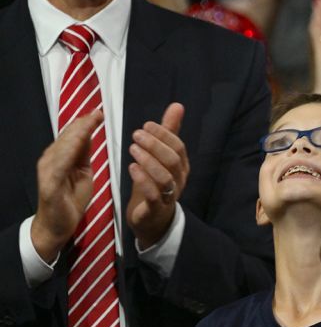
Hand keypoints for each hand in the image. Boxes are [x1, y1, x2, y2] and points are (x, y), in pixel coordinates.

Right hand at [30, 111, 104, 263]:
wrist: (56, 226)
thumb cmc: (70, 199)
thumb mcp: (82, 172)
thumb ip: (83, 154)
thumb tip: (89, 134)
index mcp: (60, 157)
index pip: (73, 136)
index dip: (86, 123)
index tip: (100, 112)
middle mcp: (50, 160)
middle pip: (68, 137)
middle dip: (83, 123)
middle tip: (98, 111)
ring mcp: (48, 171)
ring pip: (64, 146)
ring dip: (78, 132)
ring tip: (91, 121)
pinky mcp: (50, 184)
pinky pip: (60, 165)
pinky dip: (70, 151)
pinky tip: (80, 142)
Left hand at [127, 103, 189, 248]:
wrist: (152, 221)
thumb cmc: (154, 185)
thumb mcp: (160, 157)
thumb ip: (169, 132)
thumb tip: (177, 105)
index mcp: (181, 166)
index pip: (178, 146)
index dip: (164, 134)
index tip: (146, 125)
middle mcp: (179, 179)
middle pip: (173, 159)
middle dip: (154, 145)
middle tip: (135, 135)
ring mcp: (169, 195)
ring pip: (164, 176)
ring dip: (148, 161)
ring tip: (132, 150)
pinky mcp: (156, 208)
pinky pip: (153, 194)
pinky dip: (143, 180)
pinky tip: (131, 168)